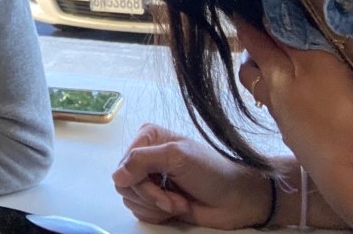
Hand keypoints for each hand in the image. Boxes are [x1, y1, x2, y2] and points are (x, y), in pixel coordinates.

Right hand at [111, 123, 272, 228]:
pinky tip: (177, 208)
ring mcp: (149, 179)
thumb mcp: (176, 156)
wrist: (235, 199)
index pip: (124, 162)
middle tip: (174, 198)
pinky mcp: (154, 199)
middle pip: (124, 183)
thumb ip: (142, 161)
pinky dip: (158, 214)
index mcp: (148, 137)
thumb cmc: (212, 171)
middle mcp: (145, 157)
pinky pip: (139, 211)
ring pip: (130, 199)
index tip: (161, 183)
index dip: (139, 179)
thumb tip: (117, 176)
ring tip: (179, 202)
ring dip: (156, 206)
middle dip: (151, 196)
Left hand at [234, 20, 352, 170]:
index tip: (237, 11)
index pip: (254, 44)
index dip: (245, 26)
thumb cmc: (335, 110)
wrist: (346, 169)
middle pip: (250, 74)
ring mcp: (285, 122)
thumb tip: (265, 21)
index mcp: (275, 75)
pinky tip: (304, 103)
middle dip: (252, 57)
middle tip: (262, 43)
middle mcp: (272, 99)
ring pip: (265, 95)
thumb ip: (293, 43)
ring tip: (284, 70)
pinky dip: (286, 101)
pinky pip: (283, 113)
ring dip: (269, 80)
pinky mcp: (300, 140)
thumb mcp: (318, 64)